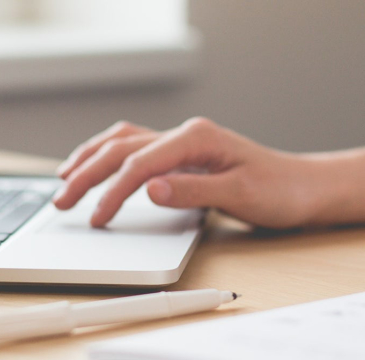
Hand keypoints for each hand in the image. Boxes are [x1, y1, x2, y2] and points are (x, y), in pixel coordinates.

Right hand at [52, 118, 316, 228]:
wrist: (304, 188)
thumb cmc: (279, 191)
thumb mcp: (240, 195)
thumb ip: (193, 191)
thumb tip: (149, 189)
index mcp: (197, 138)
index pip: (139, 164)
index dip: (112, 192)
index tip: (96, 219)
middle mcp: (186, 135)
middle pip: (122, 149)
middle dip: (86, 174)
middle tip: (61, 202)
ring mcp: (183, 143)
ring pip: (123, 143)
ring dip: (90, 160)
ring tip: (63, 180)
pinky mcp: (183, 156)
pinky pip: (135, 149)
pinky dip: (109, 157)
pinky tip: (95, 167)